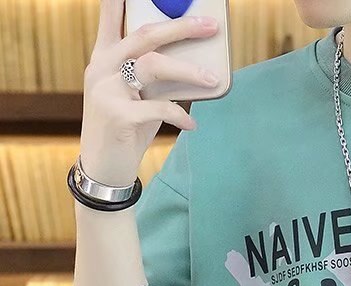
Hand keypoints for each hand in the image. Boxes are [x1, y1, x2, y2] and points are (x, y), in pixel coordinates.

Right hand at [79, 0, 220, 184]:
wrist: (104, 167)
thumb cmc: (126, 128)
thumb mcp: (136, 97)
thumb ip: (153, 78)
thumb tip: (194, 64)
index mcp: (104, 58)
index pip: (111, 18)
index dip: (121, 0)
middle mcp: (102, 68)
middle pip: (145, 35)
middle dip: (181, 28)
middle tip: (209, 27)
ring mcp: (107, 90)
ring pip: (154, 66)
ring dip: (189, 71)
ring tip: (213, 80)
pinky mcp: (118, 116)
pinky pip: (159, 108)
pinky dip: (181, 115)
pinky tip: (192, 125)